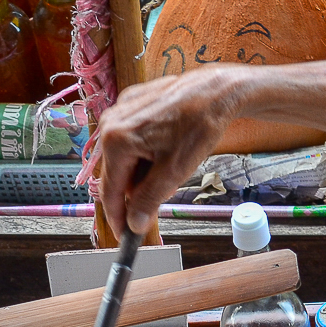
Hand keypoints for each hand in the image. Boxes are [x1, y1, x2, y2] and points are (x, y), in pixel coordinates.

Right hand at [95, 66, 246, 237]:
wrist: (216, 90)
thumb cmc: (198, 126)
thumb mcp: (174, 172)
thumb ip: (149, 200)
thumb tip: (134, 224)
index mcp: (116, 140)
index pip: (110, 191)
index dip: (117, 217)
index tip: (125, 235)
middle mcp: (109, 123)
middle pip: (115, 174)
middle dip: (136, 191)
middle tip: (161, 196)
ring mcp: (119, 111)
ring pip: (123, 158)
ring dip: (142, 172)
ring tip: (170, 167)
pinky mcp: (131, 105)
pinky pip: (130, 140)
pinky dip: (145, 154)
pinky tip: (165, 150)